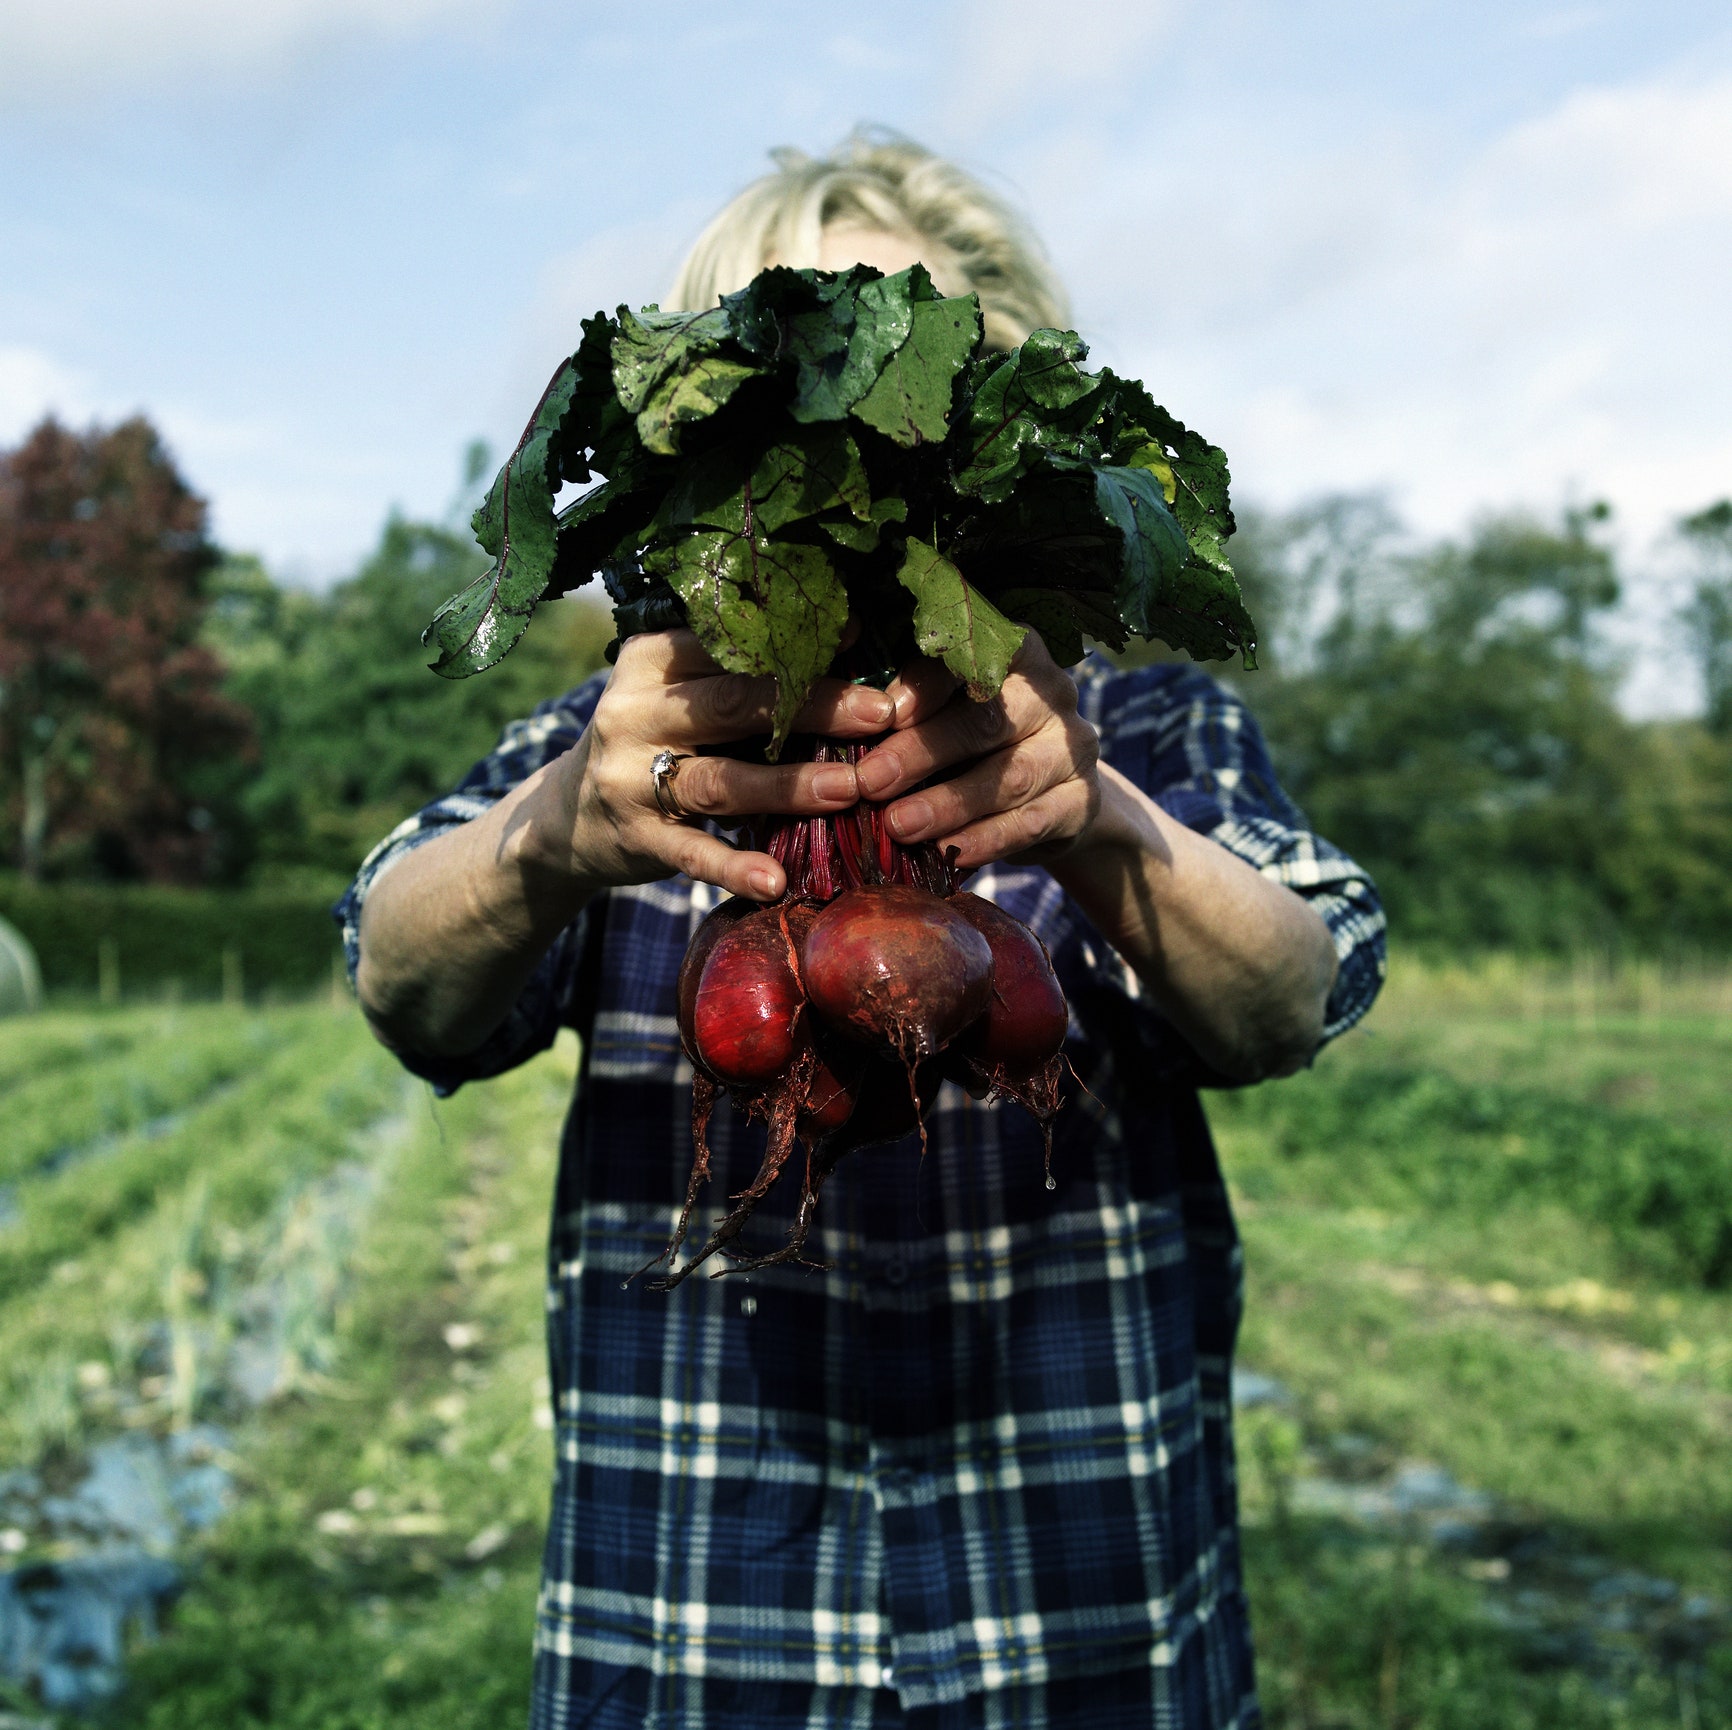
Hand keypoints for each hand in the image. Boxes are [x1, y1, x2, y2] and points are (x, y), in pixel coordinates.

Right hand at [527, 629, 892, 902]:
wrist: (569, 816)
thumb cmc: (656, 740)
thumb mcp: (680, 693)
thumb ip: (742, 673)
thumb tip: (852, 641)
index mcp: (651, 659)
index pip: (728, 644)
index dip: (795, 641)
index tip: (863, 638)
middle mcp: (634, 712)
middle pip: (731, 703)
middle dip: (811, 706)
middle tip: (879, 712)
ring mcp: (631, 778)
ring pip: (719, 779)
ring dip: (787, 784)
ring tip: (849, 788)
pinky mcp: (637, 838)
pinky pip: (693, 854)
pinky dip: (735, 868)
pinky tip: (776, 881)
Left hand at [852, 633, 1102, 870]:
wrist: (1050, 793)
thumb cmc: (975, 741)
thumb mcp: (946, 710)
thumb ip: (906, 703)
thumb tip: (839, 711)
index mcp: (1016, 652)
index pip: (973, 657)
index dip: (926, 684)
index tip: (882, 712)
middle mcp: (1052, 694)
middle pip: (987, 718)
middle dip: (923, 751)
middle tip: (870, 780)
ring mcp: (1073, 748)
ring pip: (1010, 775)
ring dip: (948, 803)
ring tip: (898, 825)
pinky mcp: (1082, 801)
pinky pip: (1031, 823)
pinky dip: (985, 840)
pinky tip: (946, 853)